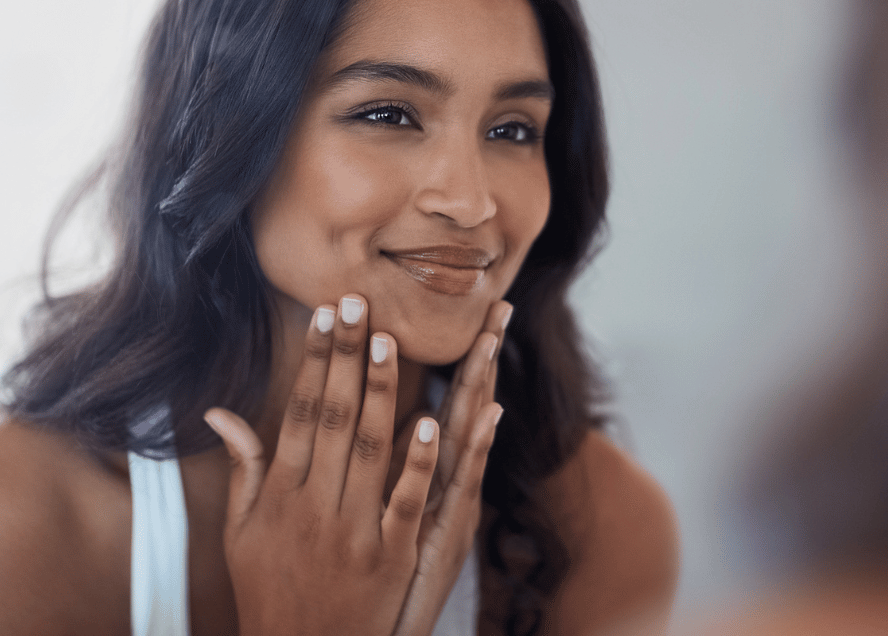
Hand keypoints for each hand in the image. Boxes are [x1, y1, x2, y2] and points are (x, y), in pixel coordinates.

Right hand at [203, 294, 487, 635]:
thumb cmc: (269, 589)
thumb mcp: (240, 534)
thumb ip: (243, 468)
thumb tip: (218, 413)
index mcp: (278, 494)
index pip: (301, 412)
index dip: (315, 362)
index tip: (327, 316)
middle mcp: (312, 506)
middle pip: (335, 418)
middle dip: (347, 357)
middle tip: (360, 303)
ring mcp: (352, 532)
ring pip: (370, 450)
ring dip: (381, 393)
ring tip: (390, 340)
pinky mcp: (389, 558)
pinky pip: (406, 502)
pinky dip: (419, 462)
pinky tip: (433, 420)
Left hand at [390, 300, 510, 635]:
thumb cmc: (386, 580)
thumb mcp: (396, 520)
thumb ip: (397, 469)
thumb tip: (413, 422)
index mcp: (434, 473)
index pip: (452, 400)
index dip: (467, 357)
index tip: (484, 312)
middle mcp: (450, 483)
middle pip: (469, 406)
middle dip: (483, 356)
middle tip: (501, 307)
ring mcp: (452, 506)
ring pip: (468, 436)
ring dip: (477, 387)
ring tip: (489, 341)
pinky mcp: (445, 535)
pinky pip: (453, 486)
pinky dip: (462, 452)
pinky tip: (472, 417)